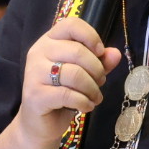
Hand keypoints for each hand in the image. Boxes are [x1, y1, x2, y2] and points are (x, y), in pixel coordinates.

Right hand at [18, 17, 122, 144]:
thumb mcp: (84, 75)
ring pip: (75, 74)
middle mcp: (38, 52)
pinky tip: (86, 107)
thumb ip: (99, 62)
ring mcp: (34, 73)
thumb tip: (115, 54)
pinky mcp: (35, 95)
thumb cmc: (61, 94)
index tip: (100, 52)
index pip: (71, 25)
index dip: (90, 36)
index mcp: (49, 41)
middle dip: (97, 70)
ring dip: (92, 89)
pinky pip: (68, 94)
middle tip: (100, 82)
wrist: (39, 123)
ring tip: (95, 97)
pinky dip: (83, 102)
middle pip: (77, 52)